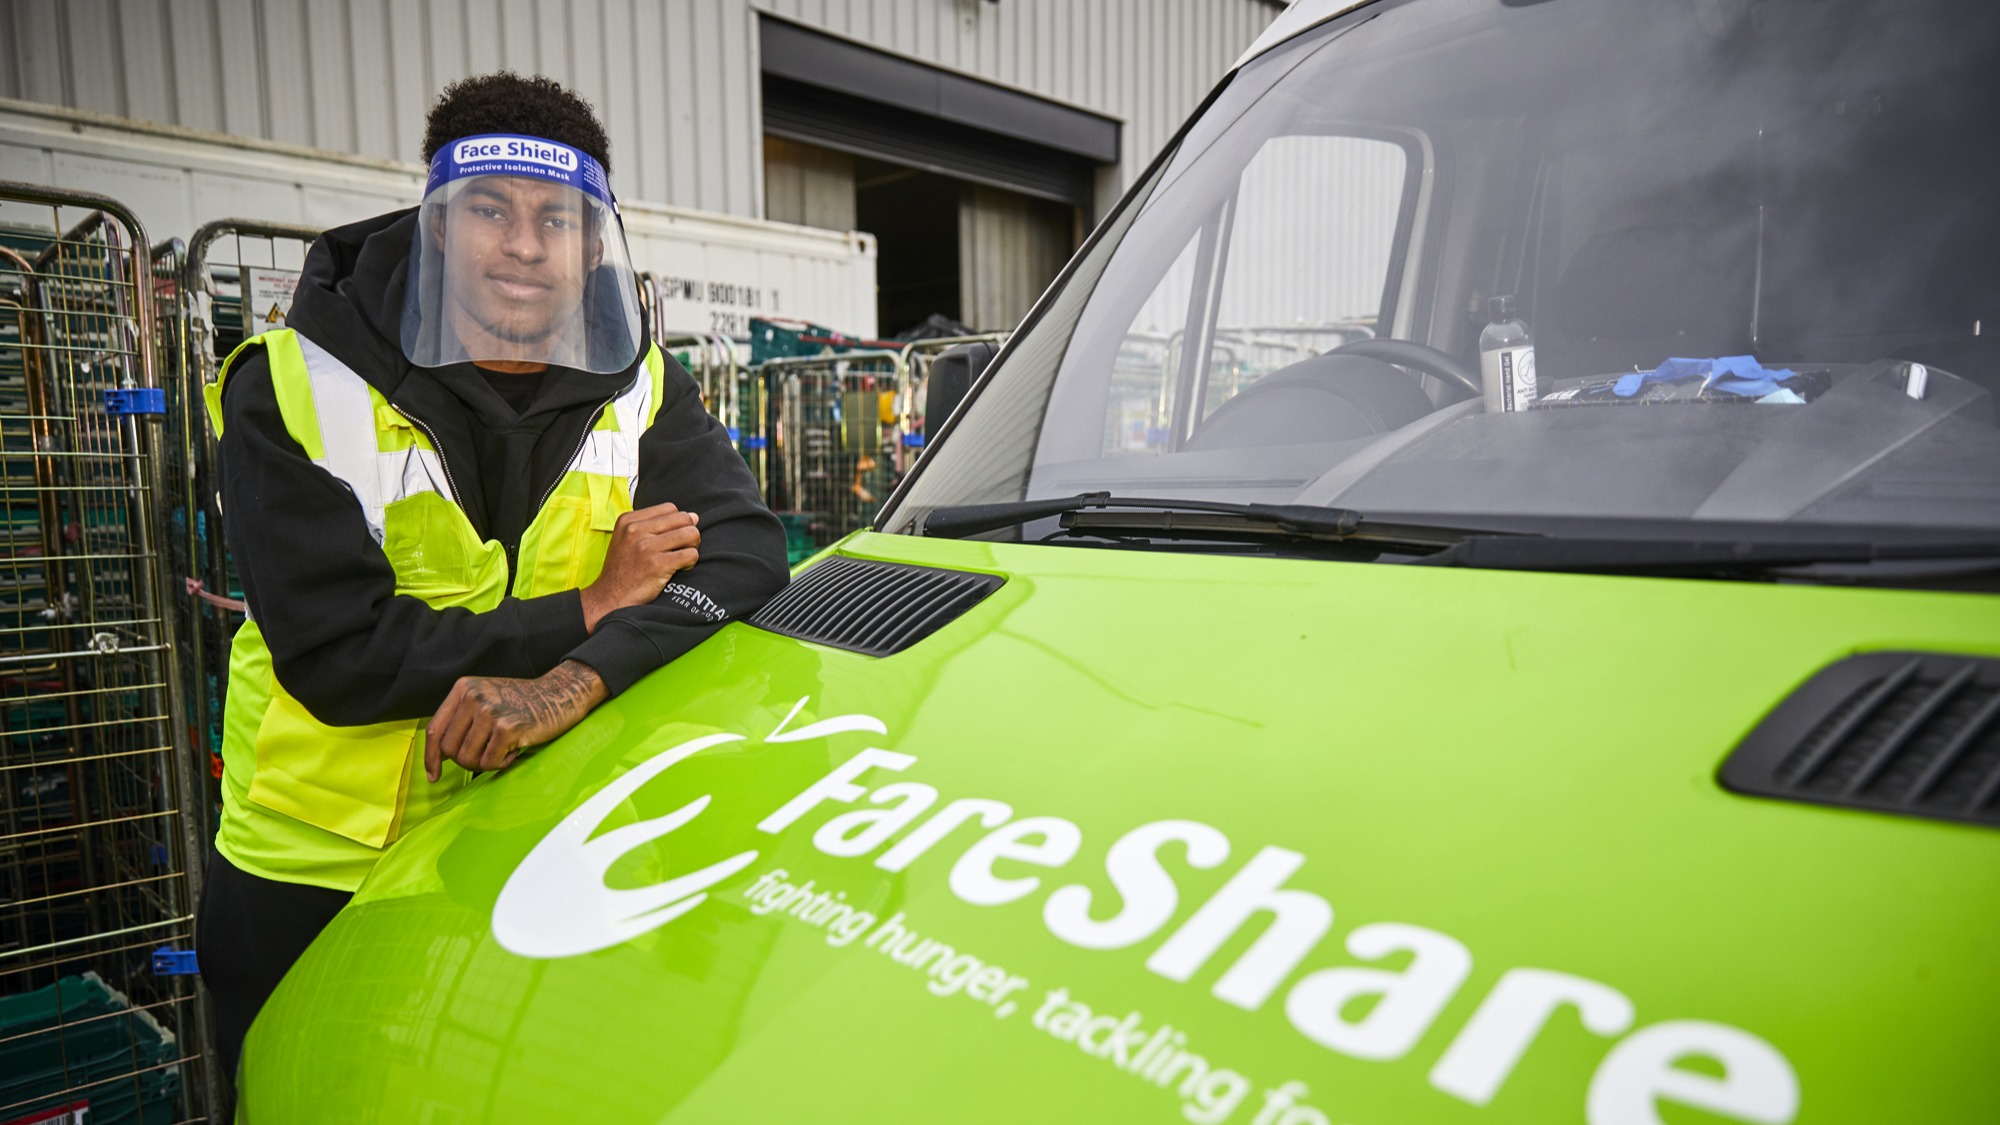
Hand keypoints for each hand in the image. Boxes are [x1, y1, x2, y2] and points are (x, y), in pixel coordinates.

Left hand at [424, 660, 608, 781]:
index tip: (434, 775)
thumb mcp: (485, 698)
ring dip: (484, 762)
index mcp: (463, 688)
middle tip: (486, 755)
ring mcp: (489, 712)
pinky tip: (513, 750)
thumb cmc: (522, 702)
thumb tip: (439, 755)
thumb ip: (461, 718)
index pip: (434, 729)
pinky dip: (500, 764)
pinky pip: (488, 763)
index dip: (431, 757)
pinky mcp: (506, 729)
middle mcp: (473, 697)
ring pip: (467, 759)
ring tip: (502, 749)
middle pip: (449, 749)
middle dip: (465, 760)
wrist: (559, 694)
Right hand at [580, 502, 700, 631]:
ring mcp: (646, 547)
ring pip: (691, 534)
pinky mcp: (657, 565)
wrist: (610, 598)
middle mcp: (636, 530)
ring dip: (692, 547)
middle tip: (682, 548)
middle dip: (689, 533)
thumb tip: (694, 516)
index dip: (678, 522)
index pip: (670, 508)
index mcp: (629, 520)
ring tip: (682, 558)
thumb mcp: (628, 539)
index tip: (672, 538)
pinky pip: (691, 554)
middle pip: (683, 519)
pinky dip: (691, 562)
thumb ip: (656, 526)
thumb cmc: (623, 569)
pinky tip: (681, 568)